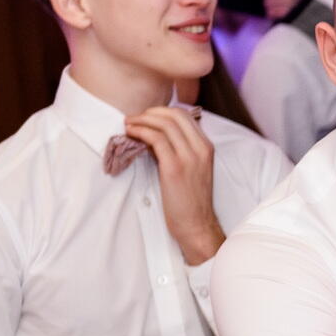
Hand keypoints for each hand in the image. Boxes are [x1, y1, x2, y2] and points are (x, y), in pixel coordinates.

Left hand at [124, 106, 224, 265]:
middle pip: (174, 115)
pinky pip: (156, 139)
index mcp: (206, 147)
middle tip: (134, 118)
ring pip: (164, 124)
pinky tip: (131, 134)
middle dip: (150, 112)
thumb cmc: (191, 200)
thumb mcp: (193, 169)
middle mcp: (200, 148)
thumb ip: (180, 149)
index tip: (146, 116)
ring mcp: (189, 157)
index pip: (184, 115)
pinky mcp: (174, 168)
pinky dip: (141, 132)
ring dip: (142, 120)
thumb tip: (156, 135)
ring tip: (129, 124)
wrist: (196, 224)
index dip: (162, 111)